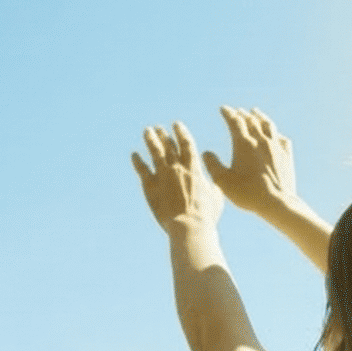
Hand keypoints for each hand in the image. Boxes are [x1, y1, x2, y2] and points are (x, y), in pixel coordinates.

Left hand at [132, 122, 222, 237]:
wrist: (189, 226)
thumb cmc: (206, 215)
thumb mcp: (217, 197)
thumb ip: (213, 185)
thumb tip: (213, 181)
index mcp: (194, 168)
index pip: (186, 143)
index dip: (181, 132)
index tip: (176, 124)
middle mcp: (177, 167)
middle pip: (169, 145)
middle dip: (164, 135)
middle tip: (159, 128)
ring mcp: (162, 176)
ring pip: (155, 152)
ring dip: (150, 140)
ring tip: (147, 131)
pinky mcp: (150, 187)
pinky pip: (142, 170)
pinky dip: (138, 161)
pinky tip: (134, 155)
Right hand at [203, 106, 301, 218]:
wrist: (276, 202)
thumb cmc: (247, 193)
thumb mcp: (223, 181)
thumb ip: (212, 165)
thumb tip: (206, 153)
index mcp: (243, 143)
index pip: (235, 121)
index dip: (228, 113)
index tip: (223, 108)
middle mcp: (261, 140)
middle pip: (251, 120)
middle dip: (242, 114)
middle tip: (237, 111)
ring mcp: (276, 146)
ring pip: (268, 125)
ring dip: (260, 116)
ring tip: (256, 112)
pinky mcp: (287, 155)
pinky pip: (282, 138)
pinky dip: (276, 133)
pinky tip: (275, 135)